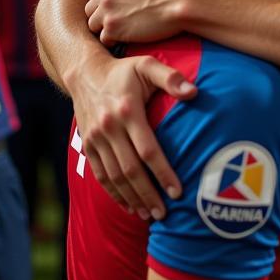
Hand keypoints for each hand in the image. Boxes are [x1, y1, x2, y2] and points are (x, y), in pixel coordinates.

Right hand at [69, 51, 195, 216]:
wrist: (84, 73)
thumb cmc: (124, 70)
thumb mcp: (147, 65)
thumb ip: (171, 77)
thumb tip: (194, 92)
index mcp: (126, 110)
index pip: (147, 149)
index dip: (162, 172)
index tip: (178, 191)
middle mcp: (108, 127)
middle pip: (130, 170)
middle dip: (148, 194)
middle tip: (165, 213)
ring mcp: (95, 139)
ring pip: (114, 177)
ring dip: (132, 198)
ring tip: (150, 215)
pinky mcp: (87, 145)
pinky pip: (100, 175)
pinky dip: (114, 193)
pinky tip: (128, 205)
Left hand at [85, 0, 184, 44]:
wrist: (181, 0)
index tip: (112, 4)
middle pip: (89, 8)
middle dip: (101, 14)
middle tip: (118, 19)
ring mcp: (107, 8)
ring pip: (93, 24)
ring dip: (106, 28)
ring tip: (123, 30)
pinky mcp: (113, 27)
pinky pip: (104, 39)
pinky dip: (114, 40)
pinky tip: (127, 37)